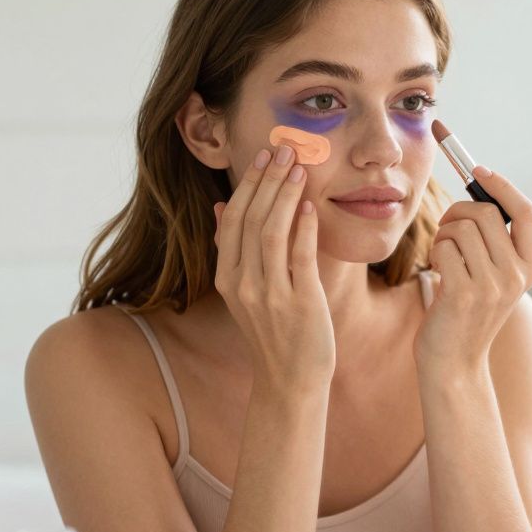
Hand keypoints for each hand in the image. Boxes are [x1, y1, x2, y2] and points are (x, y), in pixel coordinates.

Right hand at [214, 144, 333, 387]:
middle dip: (268, 181)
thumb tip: (220, 206)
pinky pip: (300, 258)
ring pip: (272, 233)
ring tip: (299, 169)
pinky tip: (311, 206)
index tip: (264, 158)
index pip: (233, 220)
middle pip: (251, 220)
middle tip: (285, 151)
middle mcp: (243, 284)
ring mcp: (270, 295)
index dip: (248, 185)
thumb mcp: (245, 291)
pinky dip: (304, 228)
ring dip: (286, 196)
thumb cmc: (274, 332)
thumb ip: (234, 250)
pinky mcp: (299, 304)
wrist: (290, 380)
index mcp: (227, 278)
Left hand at [416, 166, 531, 368]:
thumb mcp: (492, 277)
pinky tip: (436, 273)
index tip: (479, 171)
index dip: (503, 186)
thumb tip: (480, 185)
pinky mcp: (464, 294)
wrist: (453, 363)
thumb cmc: (465, 313)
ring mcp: (492, 286)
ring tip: (442, 258)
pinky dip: (434, 254)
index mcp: (529, 269)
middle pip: (486, 213)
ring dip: (443, 236)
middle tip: (446, 230)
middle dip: (458, 212)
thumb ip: (494, 241)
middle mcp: (517, 277)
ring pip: (461, 228)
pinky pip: (445, 248)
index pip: (527, 213)